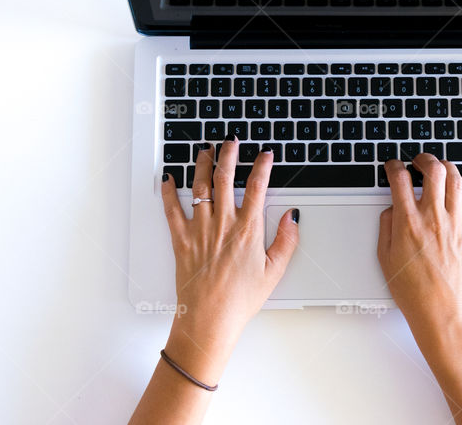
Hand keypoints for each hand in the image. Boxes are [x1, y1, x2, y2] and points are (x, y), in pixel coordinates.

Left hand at [160, 139, 298, 382]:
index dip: (262, 166)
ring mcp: (200, 230)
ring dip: (203, 164)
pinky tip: (169, 179)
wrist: (209, 319)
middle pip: (226, 178)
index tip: (265, 155)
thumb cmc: (240, 300)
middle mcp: (223, 224)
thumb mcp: (274, 272)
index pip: (257, 187)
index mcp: (248, 230)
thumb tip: (292, 217)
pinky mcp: (181, 240)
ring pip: (200, 187)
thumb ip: (286, 241)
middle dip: (229, 154)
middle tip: (231, 141)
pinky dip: (168, 192)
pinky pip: (171, 209)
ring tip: (205, 150)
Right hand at [377, 155, 461, 331]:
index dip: (394, 166)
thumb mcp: (385, 258)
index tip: (393, 166)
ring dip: (447, 167)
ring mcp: (456, 224)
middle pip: (433, 170)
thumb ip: (386, 227)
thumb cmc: (413, 290)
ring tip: (440, 169)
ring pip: (456, 180)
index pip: (399, 179)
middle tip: (419, 161)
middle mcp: (433, 218)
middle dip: (424, 158)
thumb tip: (391, 209)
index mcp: (408, 223)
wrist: (441, 311)